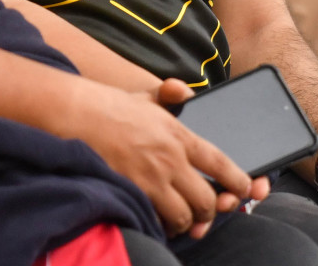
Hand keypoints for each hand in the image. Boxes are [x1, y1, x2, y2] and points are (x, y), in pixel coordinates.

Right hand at [75, 82, 267, 238]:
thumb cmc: (107, 105)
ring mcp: (151, 178)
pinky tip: (155, 220)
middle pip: (207, 200)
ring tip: (178, 220)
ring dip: (184, 223)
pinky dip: (160, 226)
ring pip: (184, 217)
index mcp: (177, 133)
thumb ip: (168, 94)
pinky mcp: (132, 192)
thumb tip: (184, 90)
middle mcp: (170, 158)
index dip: (238, 181)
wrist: (73, 113)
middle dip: (210, 212)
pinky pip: (157, 222)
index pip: (220, 162)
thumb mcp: (143, 95)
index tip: (245, 189)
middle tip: (204, 214)